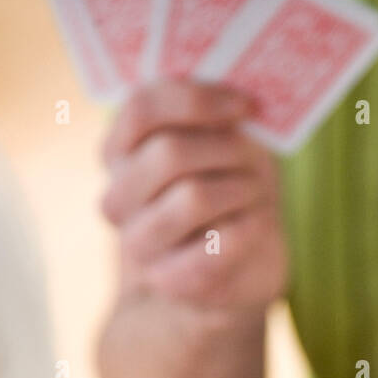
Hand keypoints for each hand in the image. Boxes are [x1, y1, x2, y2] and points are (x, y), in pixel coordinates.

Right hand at [101, 79, 286, 310]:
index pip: (143, 109)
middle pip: (169, 153)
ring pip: (192, 197)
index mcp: (119, 153)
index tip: (245, 106)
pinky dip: (252, 225)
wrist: (240, 266)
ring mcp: (139, 245)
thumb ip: (213, 116)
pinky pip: (220, 242)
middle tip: (259, 157)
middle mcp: (117, 199)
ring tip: (259, 191)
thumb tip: (239, 95)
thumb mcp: (221, 143)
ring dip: (241, 187)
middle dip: (228, 149)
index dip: (198, 99)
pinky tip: (259, 222)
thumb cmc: (230, 190)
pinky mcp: (172, 281)